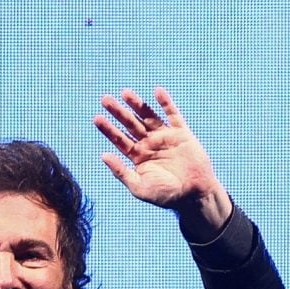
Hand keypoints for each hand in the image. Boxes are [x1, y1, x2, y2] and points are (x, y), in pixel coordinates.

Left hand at [93, 87, 230, 236]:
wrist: (193, 195)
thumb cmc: (165, 195)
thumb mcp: (139, 187)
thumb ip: (121, 172)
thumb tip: (103, 155)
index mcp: (138, 157)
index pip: (119, 139)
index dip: (108, 129)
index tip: (96, 119)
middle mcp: (149, 144)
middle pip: (130, 124)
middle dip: (118, 112)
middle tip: (105, 99)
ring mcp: (165, 137)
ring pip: (148, 116)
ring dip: (137, 104)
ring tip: (125, 92)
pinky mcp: (182, 133)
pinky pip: (173, 114)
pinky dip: (166, 103)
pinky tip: (157, 91)